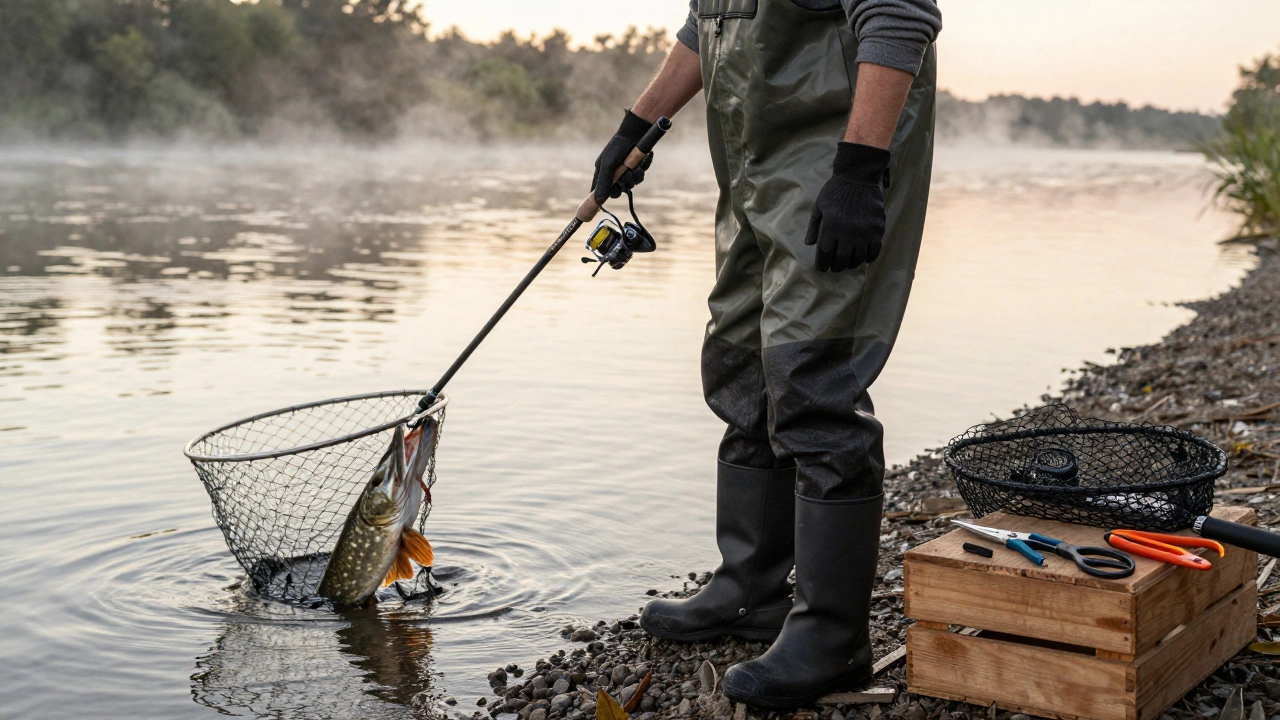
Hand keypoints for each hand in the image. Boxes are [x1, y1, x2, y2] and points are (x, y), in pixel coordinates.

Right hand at [592, 109, 653, 203]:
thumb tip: (598, 201)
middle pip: (616, 191)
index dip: (598, 198)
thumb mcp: (608, 166)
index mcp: (602, 172)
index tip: (597, 209)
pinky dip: (641, 171)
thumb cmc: (618, 148)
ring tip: (634, 168)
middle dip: (621, 186)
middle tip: (623, 179)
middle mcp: (613, 173)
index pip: (598, 190)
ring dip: (633, 178)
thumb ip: (604, 184)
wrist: (636, 134)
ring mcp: (625, 171)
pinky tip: (641, 162)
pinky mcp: (636, 168)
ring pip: (629, 185)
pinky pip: (639, 177)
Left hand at [804, 142, 890, 272]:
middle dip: (836, 266)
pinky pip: (874, 251)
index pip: (825, 253)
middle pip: (841, 259)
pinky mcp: (877, 229)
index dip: (822, 264)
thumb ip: (814, 226)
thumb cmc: (835, 191)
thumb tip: (809, 244)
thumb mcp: (820, 206)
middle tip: (835, 267)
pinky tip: (863, 258)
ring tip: (848, 263)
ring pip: (857, 258)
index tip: (822, 268)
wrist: (858, 176)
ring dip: (851, 264)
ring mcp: (864, 232)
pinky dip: (868, 258)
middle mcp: (847, 232)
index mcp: (831, 226)